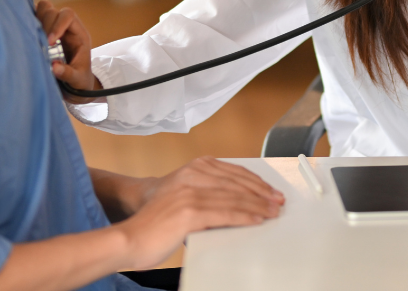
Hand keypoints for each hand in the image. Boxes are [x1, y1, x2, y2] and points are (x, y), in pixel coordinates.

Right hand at [35, 0, 101, 102]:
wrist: (77, 83)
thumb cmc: (80, 79)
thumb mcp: (77, 79)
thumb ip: (67, 73)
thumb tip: (54, 67)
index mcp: (78, 34)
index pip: (68, 16)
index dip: (57, 25)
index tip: (49, 43)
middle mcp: (66, 27)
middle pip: (53, 11)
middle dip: (45, 25)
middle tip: (40, 43)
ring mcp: (54, 27)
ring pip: (43, 10)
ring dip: (36, 20)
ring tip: (31, 36)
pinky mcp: (44, 31)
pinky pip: (35, 18)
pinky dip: (29, 22)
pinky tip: (26, 35)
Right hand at [115, 157, 284, 269]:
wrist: (130, 237)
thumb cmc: (154, 222)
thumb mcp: (182, 198)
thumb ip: (205, 194)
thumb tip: (235, 202)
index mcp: (191, 169)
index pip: (232, 172)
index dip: (254, 181)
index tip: (269, 190)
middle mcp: (191, 176)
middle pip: (236, 182)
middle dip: (260, 192)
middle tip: (277, 201)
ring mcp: (190, 193)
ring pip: (233, 197)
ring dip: (257, 205)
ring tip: (272, 211)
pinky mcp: (189, 212)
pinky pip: (225, 213)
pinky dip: (244, 216)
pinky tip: (257, 219)